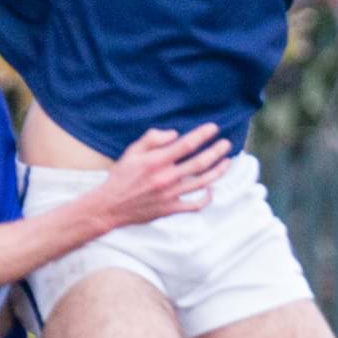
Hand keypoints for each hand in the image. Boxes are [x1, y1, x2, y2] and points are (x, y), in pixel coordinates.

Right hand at [94, 124, 230, 226]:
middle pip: (199, 163)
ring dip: (218, 171)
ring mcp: (170, 195)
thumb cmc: (121, 176)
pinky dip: (207, 198)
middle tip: (226, 144)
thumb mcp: (131, 152)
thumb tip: (175, 134)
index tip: (214, 128)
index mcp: (155, 162)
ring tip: (227, 161)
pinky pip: (195, 205)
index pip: (185, 145)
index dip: (202, 135)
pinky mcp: (171, 209)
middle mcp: (165, 178)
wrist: (110, 206)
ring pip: (202, 182)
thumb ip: (152, 138)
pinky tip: (211, 189)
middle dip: (216, 151)